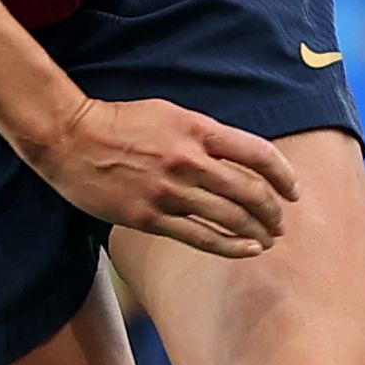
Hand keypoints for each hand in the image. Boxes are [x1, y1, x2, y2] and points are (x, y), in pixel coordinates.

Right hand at [21, 97, 301, 259]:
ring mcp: (170, 191)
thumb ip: (205, 135)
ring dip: (257, 232)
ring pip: (230, 218)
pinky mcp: (150, 217)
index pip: (259, 154)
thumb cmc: (121, 123)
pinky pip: (200, 237)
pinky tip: (248, 250)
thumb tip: (239, 156)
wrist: (70, 138)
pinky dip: (230, 246)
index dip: (284, 176)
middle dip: (273, 211)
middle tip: (282, 222)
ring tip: (269, 240)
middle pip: (250, 191)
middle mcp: (190, 161)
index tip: (294, 191)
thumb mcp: (171, 114)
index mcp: (198, 130)